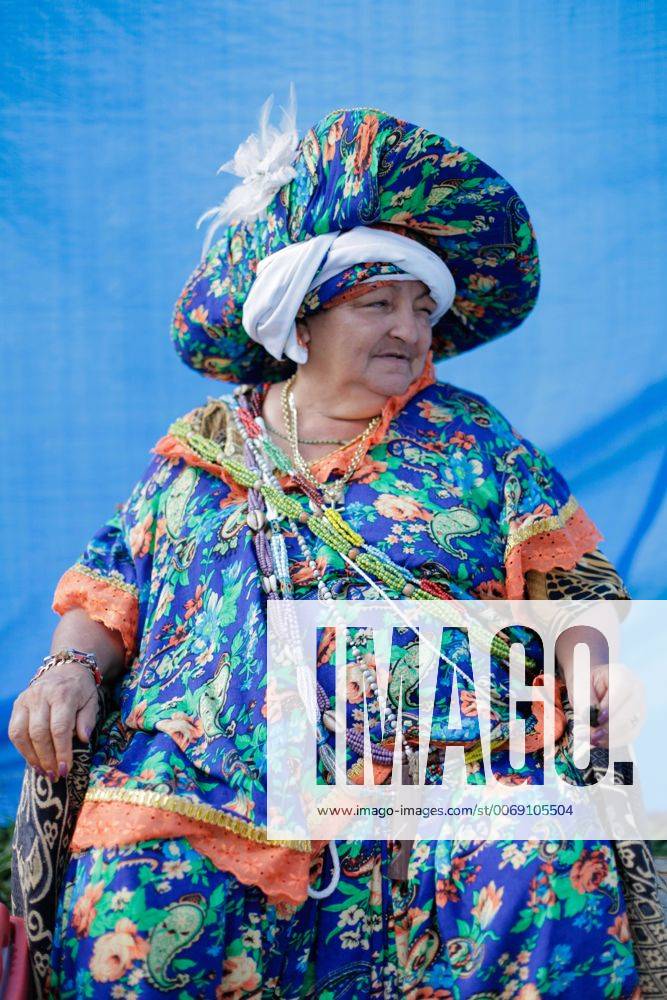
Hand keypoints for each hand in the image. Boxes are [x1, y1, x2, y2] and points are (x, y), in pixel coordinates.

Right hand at [8, 662, 99, 778]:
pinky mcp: (18, 704)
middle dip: (47, 758)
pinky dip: (22, 749)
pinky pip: (14, 731)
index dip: (62, 751)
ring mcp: (26, 699)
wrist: (66, 668)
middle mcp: (41, 696)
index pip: (60, 728)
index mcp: (63, 694)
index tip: (66, 769)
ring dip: (32, 757)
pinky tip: (33, 760)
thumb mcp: (91, 701)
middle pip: (39, 733)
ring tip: (44, 771)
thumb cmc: (81, 690)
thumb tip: (83, 739)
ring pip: (21, 733)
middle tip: (55, 775)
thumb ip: (87, 720)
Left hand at [578, 662, 644, 747]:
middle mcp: (636, 691)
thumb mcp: (579, 686)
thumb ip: (584, 700)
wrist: (592, 685)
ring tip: (588, 739)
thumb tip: (590, 718)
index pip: (623, 690)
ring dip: (609, 738)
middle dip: (609, 727)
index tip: (597, 718)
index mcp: (622, 674)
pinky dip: (612, 742)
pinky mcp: (636, 723)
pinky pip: (628, 737)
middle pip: (630, 712)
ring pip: (631, 728)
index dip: (611, 706)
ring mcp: (639, 708)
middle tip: (588, 734)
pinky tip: (597, 742)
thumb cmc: (585, 682)